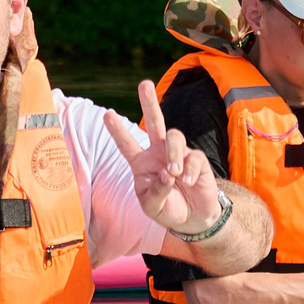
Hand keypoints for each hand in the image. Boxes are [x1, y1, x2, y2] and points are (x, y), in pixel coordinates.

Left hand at [107, 80, 223, 236]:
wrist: (192, 219)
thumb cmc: (167, 209)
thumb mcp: (152, 207)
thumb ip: (155, 192)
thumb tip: (167, 174)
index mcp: (142, 163)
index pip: (127, 144)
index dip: (117, 130)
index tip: (106, 114)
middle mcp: (159, 153)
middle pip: (155, 122)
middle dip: (150, 102)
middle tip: (144, 84)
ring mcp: (179, 154)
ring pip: (174, 136)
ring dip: (173, 154)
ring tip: (174, 173)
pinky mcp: (197, 160)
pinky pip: (193, 157)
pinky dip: (189, 170)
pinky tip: (188, 182)